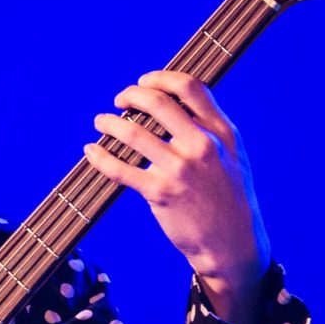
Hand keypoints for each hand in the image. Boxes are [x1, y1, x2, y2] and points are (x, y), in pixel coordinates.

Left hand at [83, 70, 270, 323]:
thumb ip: (210, 129)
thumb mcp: (233, 156)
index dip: (161, 78)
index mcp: (221, 132)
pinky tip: (91, 151)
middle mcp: (202, 145)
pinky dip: (100, 157)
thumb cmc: (229, 198)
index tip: (144, 81)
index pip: (190, 88)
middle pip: (157, 103)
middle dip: (131, 95)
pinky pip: (120, 169)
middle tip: (119, 101)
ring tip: (100, 122)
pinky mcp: (160, 193)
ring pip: (133, 133)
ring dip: (109, 123)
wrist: (233, 244)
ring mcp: (180, 169)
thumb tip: (176, 103)